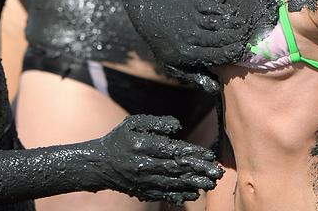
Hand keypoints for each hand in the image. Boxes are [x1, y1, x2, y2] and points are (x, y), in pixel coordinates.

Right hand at [93, 115, 223, 203]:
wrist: (99, 164)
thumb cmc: (118, 139)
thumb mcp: (133, 123)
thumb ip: (156, 123)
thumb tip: (177, 126)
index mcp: (144, 146)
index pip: (174, 151)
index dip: (193, 154)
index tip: (210, 155)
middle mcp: (146, 165)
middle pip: (177, 169)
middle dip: (199, 171)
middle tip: (218, 173)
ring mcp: (145, 181)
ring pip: (174, 183)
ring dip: (194, 184)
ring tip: (211, 184)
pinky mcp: (144, 190)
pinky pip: (165, 194)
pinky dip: (180, 195)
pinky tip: (193, 193)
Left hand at [137, 0, 248, 74]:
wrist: (151, 16)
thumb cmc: (165, 45)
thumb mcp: (173, 65)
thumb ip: (195, 77)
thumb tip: (215, 88)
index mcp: (187, 54)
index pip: (217, 56)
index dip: (233, 54)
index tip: (243, 53)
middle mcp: (190, 37)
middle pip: (221, 39)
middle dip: (237, 40)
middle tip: (248, 39)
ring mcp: (191, 20)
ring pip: (219, 24)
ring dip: (234, 25)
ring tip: (244, 27)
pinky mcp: (193, 5)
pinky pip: (213, 9)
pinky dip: (224, 12)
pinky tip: (231, 15)